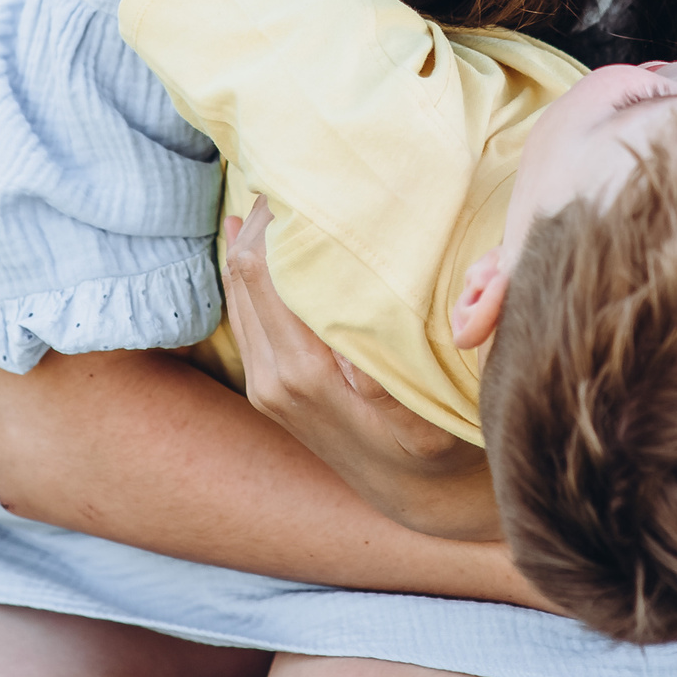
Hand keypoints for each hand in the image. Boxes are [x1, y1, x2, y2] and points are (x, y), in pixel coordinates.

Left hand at [220, 196, 502, 541]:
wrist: (421, 503)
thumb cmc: (438, 451)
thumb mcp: (427, 423)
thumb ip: (390, 383)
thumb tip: (360, 341)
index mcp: (302, 374)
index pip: (264, 273)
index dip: (278, 220)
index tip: (307, 178)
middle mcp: (271, 379)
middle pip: (242, 272)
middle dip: (264, 220)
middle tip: (297, 173)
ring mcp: (264, 384)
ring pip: (238, 289)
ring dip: (256, 241)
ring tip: (285, 194)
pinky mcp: (267, 386)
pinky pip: (245, 312)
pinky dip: (252, 270)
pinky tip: (261, 236)